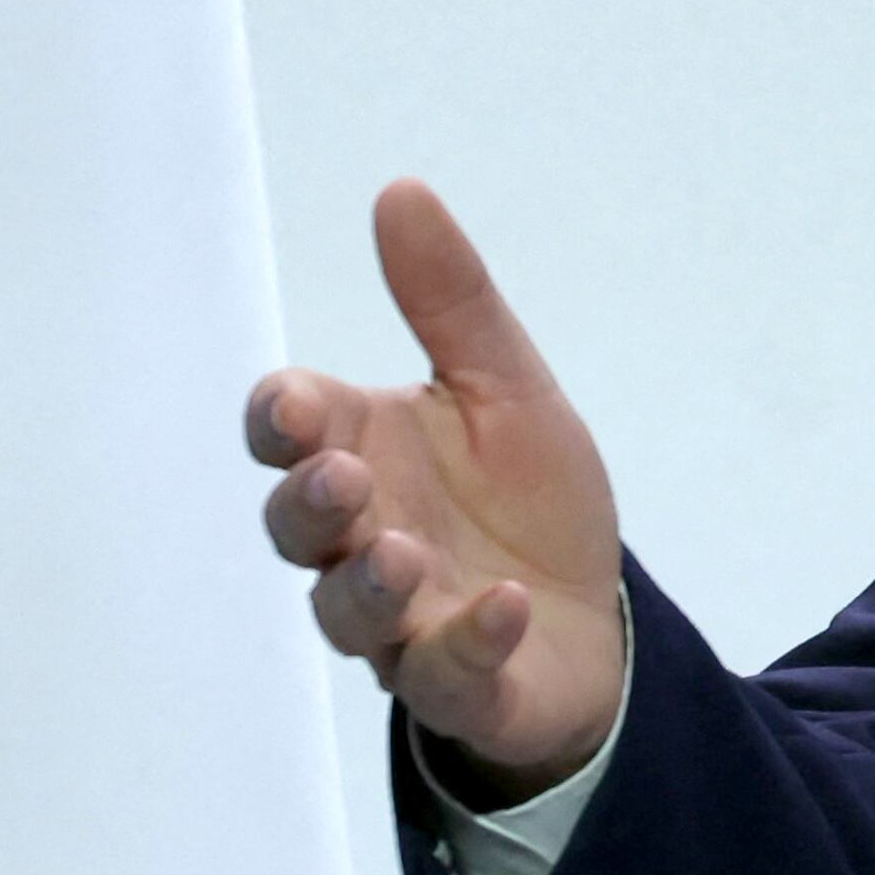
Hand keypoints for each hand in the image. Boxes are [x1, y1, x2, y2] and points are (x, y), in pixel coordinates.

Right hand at [247, 181, 629, 795]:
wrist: (593, 618)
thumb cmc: (524, 502)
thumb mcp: (504, 386)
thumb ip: (451, 302)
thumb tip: (400, 190)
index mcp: (363, 455)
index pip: (289, 432)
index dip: (281, 421)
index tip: (295, 406)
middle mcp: (361, 542)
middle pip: (297, 528)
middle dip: (308, 503)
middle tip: (339, 474)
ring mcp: (404, 622)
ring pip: (348, 615)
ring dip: (367, 584)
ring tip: (399, 551)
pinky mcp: (462, 685)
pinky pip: (447, 676)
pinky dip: (470, 642)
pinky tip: (505, 605)